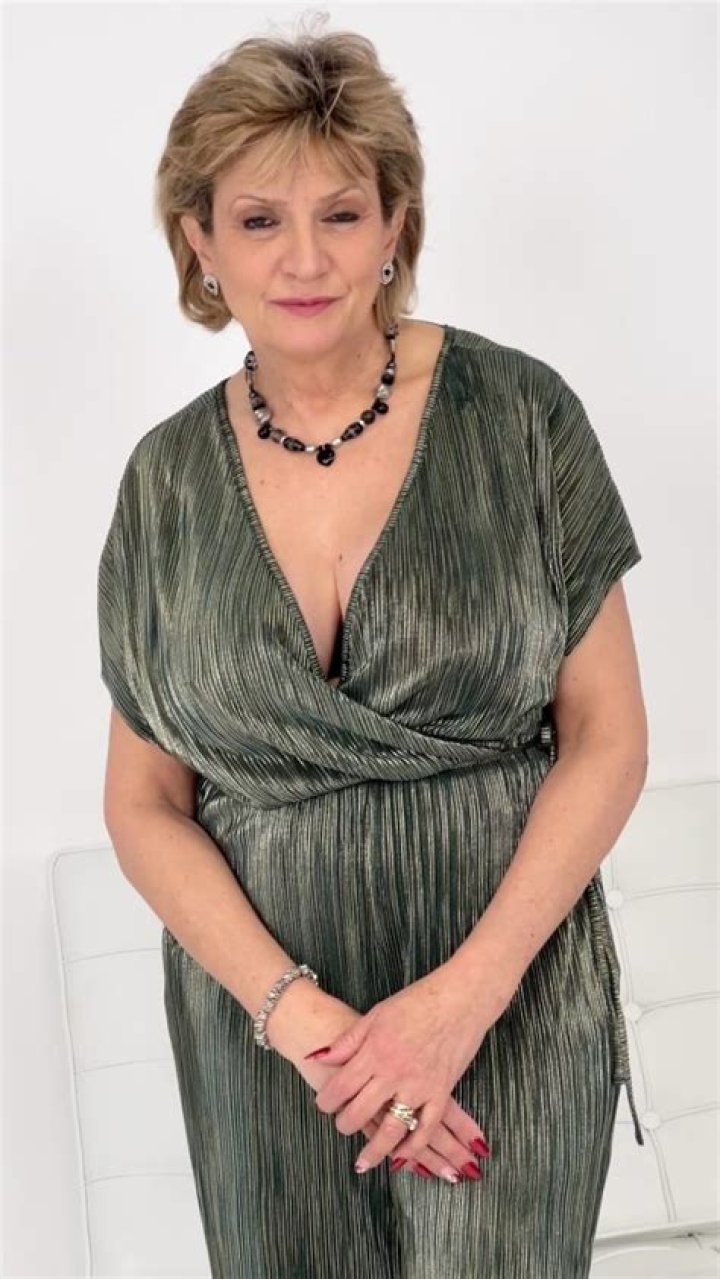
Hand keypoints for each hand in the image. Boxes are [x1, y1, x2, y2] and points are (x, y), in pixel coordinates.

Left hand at [310, 966, 494, 1174]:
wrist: (460, 998)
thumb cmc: (417, 1002)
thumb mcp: (377, 1014)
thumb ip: (349, 1041)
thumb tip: (320, 1058)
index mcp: (375, 1052)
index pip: (341, 1087)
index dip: (327, 1101)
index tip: (323, 1106)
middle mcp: (394, 1073)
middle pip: (361, 1112)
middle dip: (345, 1125)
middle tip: (341, 1126)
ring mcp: (419, 1086)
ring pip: (391, 1130)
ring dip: (375, 1151)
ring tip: (362, 1162)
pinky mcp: (442, 1093)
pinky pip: (426, 1129)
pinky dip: (413, 1148)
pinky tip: (401, 1158)